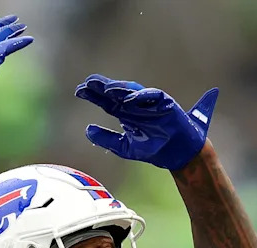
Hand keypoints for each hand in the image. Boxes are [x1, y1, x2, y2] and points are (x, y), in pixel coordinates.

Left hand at [75, 74, 217, 169]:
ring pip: (132, 91)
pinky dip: (141, 96)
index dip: (93, 95)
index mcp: (126, 114)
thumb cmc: (155, 149)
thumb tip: (88, 131)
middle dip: (102, 87)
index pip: (106, 101)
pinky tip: (128, 99)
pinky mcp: (165, 103)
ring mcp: (150, 103)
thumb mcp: (125, 147)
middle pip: (116, 93)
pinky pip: (152, 95)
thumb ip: (107, 139)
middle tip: (87, 83)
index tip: (78, 91)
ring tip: (105, 89)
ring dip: (119, 88)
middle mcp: (136, 105)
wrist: (178, 155)